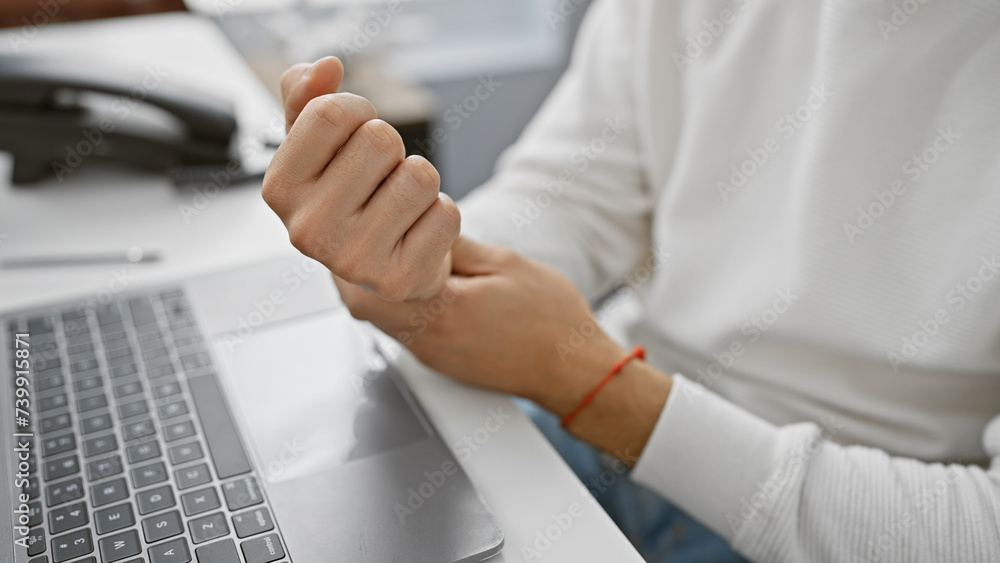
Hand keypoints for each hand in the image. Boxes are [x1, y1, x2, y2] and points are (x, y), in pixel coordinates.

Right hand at [262, 56, 459, 301]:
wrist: (382, 263)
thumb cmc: (350, 198)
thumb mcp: (318, 144)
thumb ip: (308, 96)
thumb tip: (325, 67)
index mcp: (279, 189)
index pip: (332, 112)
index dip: (358, 110)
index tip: (355, 132)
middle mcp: (308, 230)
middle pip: (380, 139)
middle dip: (391, 150)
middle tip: (378, 181)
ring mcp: (353, 261)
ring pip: (420, 175)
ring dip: (420, 181)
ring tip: (399, 206)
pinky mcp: (399, 281)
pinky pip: (446, 214)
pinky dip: (440, 216)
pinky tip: (416, 233)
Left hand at [335, 236, 628, 411]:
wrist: (572, 370)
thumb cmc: (551, 321)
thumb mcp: (505, 264)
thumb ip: (454, 245)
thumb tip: (420, 224)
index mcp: (443, 311)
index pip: (370, 285)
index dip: (353, 255)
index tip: (355, 228)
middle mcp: (429, 339)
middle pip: (362, 306)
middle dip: (352, 271)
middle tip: (357, 238)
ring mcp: (432, 355)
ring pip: (378, 320)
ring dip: (372, 287)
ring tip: (383, 254)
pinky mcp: (439, 361)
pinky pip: (401, 330)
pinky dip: (395, 303)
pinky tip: (413, 283)